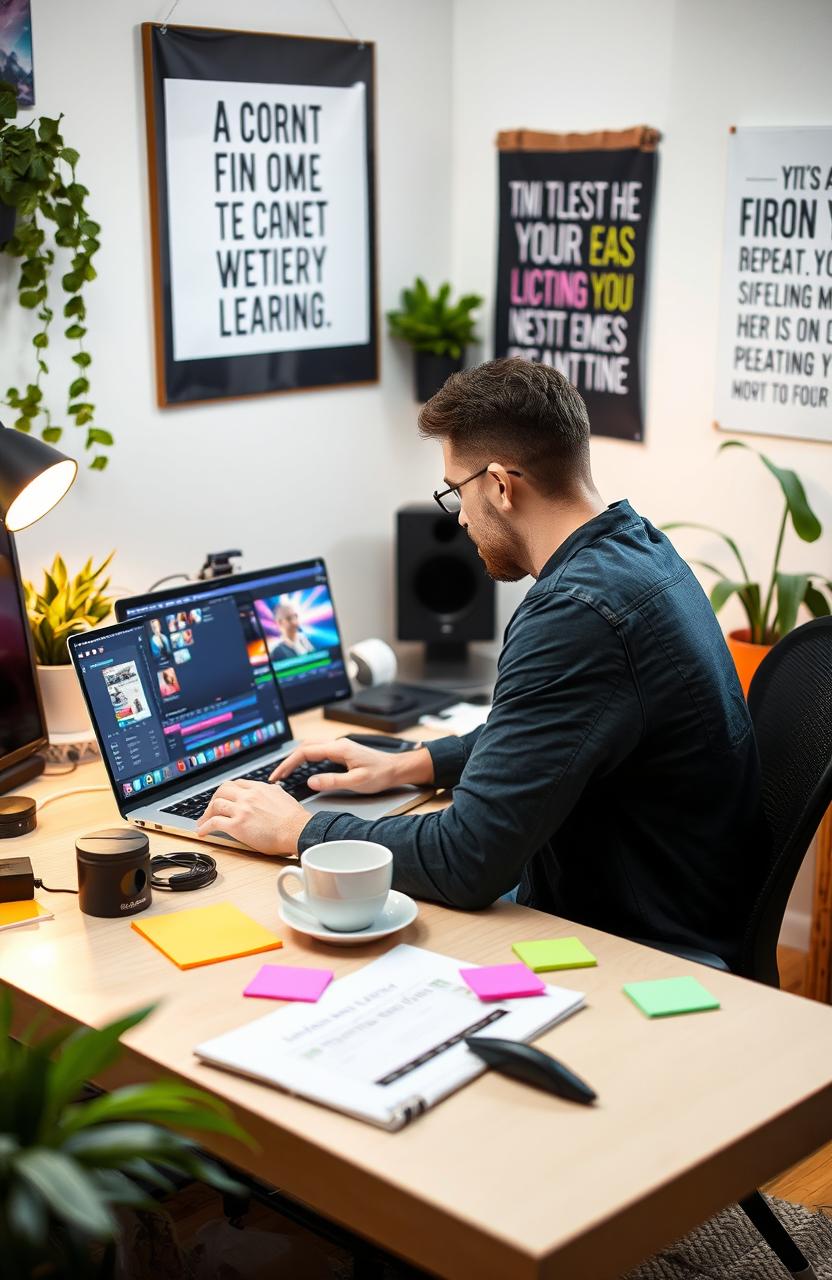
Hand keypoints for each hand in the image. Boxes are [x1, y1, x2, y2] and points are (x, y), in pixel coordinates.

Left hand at [195, 779, 310, 854]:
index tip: (224, 798)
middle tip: (211, 809)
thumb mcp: (282, 796)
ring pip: (216, 804)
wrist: (298, 830)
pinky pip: (214, 823)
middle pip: (222, 791)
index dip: (227, 792)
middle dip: (214, 799)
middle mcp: (248, 796)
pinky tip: (203, 832)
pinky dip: (205, 827)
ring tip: (203, 822)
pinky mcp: (237, 825)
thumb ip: (272, 791)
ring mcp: (241, 809)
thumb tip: (272, 789)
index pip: (236, 784)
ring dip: (207, 813)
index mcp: (259, 788)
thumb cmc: (294, 819)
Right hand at [271, 737, 433, 794]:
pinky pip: (318, 750)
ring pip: (310, 747)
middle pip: (304, 747)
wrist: (396, 769)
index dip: (288, 764)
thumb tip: (311, 782)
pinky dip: (305, 758)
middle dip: (288, 760)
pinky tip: (302, 767)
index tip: (278, 775)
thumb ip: (333, 781)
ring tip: (285, 772)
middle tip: (276, 776)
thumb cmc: (381, 775)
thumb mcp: (357, 782)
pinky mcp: (342, 751)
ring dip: (296, 758)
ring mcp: (339, 746)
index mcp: (339, 748)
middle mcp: (337, 744)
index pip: (305, 752)